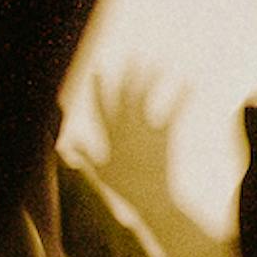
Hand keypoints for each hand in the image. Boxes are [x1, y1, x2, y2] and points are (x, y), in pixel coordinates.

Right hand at [88, 62, 184, 194]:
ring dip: (151, 77)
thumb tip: (65, 145)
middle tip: (134, 54)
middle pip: (124, 94)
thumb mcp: (99, 172)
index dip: (98, 86)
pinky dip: (182, 95)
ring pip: (144, 97)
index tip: (97, 69)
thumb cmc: (125, 190)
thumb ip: (83, 154)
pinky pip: (173, 111)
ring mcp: (143, 131)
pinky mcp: (162, 136)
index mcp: (110, 135)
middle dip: (128, 73)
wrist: (150, 202)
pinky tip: (191, 82)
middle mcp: (124, 129)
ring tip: (159, 60)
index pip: (101, 105)